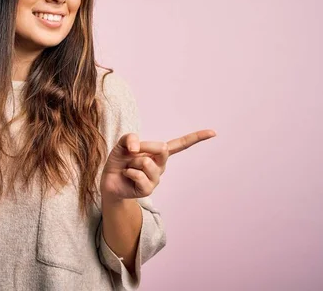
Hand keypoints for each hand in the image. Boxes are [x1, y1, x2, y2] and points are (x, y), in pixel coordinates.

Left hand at [100, 130, 215, 201]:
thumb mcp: (122, 143)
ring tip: (128, 167)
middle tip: (131, 154)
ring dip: (132, 162)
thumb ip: (130, 138)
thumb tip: (136, 148)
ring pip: (147, 163)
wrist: (109, 181)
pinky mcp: (148, 189)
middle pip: (162, 149)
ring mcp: (156, 178)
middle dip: (144, 147)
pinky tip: (126, 176)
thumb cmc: (119, 161)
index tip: (213, 133)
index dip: (196, 138)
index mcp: (159, 153)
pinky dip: (128, 172)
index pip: (180, 144)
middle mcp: (161, 165)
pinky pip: (138, 175)